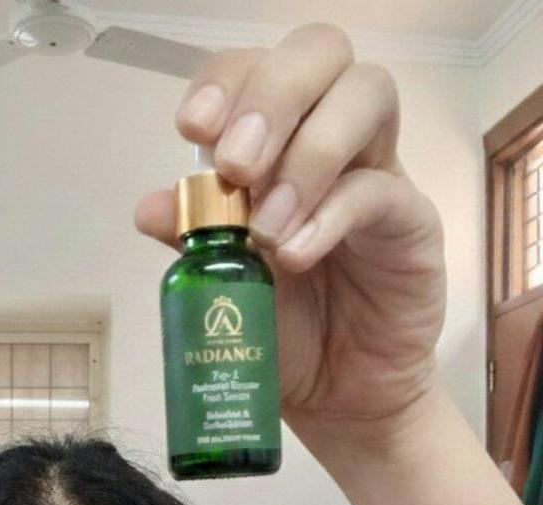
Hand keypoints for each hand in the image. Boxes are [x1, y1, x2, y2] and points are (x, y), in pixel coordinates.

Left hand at [135, 23, 447, 464]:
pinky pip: (379, 190)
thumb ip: (192, 242)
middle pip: (320, 52)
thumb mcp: (220, 287)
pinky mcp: (412, 220)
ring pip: (365, 96)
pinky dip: (330, 216)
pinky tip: (295, 255)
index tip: (192, 128)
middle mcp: (330, 142)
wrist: (334, 394)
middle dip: (270, 98)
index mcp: (277, 145)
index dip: (225, 82)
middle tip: (236, 164)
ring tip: (265, 228)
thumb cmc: (279, 329)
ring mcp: (377, 173)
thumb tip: (150, 207)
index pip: (257, 70)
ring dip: (305, 154)